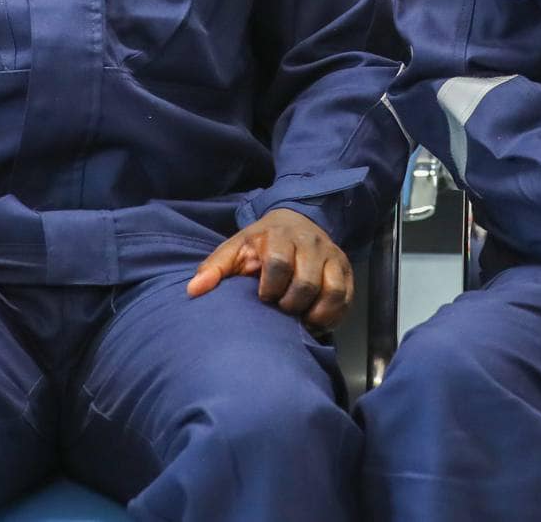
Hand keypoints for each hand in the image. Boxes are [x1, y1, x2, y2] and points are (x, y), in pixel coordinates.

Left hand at [187, 208, 353, 329]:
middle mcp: (311, 242)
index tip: (263, 297)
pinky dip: (332, 315)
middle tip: (281, 308)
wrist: (297, 220)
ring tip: (300, 319)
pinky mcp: (346, 269)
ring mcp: (332, 255)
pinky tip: (316, 320)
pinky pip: (347, 298)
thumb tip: (193, 291)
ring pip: (331, 291)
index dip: (269, 288)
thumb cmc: (261, 243)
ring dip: (314, 313)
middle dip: (290, 304)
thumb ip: (215, 268)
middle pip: (306, 282)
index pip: (279, 263)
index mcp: (280, 235)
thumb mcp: (236, 248)